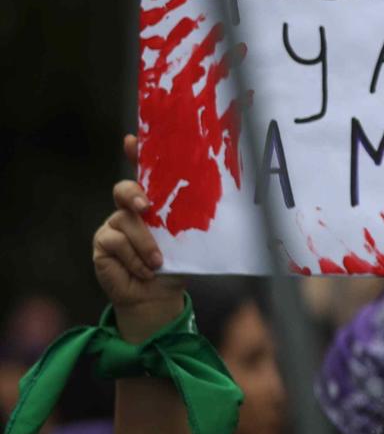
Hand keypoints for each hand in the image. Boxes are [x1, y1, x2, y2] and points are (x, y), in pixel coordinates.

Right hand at [95, 134, 186, 340]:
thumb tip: (230, 204)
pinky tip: (143, 270)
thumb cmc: (178, 262)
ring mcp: (113, 225)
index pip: (144, 172)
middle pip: (123, 189)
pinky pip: (115, 242)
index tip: (131, 140)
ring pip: (124, 221)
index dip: (136, 153)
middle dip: (132, 193)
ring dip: (145, 245)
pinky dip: (134, 258)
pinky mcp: (102, 243)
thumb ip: (196, 220)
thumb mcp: (190, 239)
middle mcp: (130, 209)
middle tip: (144, 206)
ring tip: (158, 262)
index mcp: (155, 202)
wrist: (158, 294)